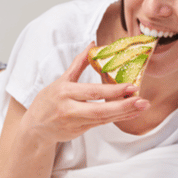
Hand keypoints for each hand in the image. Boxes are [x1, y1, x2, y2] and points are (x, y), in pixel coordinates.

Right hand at [21, 43, 149, 143]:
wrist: (35, 127)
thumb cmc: (48, 101)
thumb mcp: (60, 80)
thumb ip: (78, 64)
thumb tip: (92, 45)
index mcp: (64, 92)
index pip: (92, 92)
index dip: (113, 91)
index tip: (131, 86)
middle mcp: (69, 109)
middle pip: (99, 110)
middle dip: (123, 106)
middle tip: (142, 101)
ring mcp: (75, 123)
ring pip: (104, 119)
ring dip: (125, 113)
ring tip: (142, 106)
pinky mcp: (79, 132)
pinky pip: (102, 124)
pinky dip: (118, 118)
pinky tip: (130, 113)